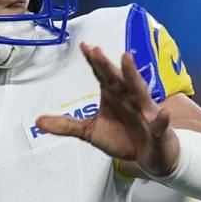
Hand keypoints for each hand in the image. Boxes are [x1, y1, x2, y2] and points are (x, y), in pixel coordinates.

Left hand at [35, 42, 179, 176]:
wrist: (150, 156)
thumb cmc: (123, 138)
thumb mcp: (90, 132)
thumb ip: (66, 125)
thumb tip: (37, 121)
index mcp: (113, 95)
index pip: (102, 75)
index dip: (93, 61)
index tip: (84, 46)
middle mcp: (129, 98)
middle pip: (117, 79)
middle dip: (107, 65)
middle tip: (96, 51)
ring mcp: (145, 112)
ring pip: (139, 91)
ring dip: (133, 76)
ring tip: (127, 59)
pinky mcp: (158, 131)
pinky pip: (160, 125)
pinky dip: (162, 120)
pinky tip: (162, 113)